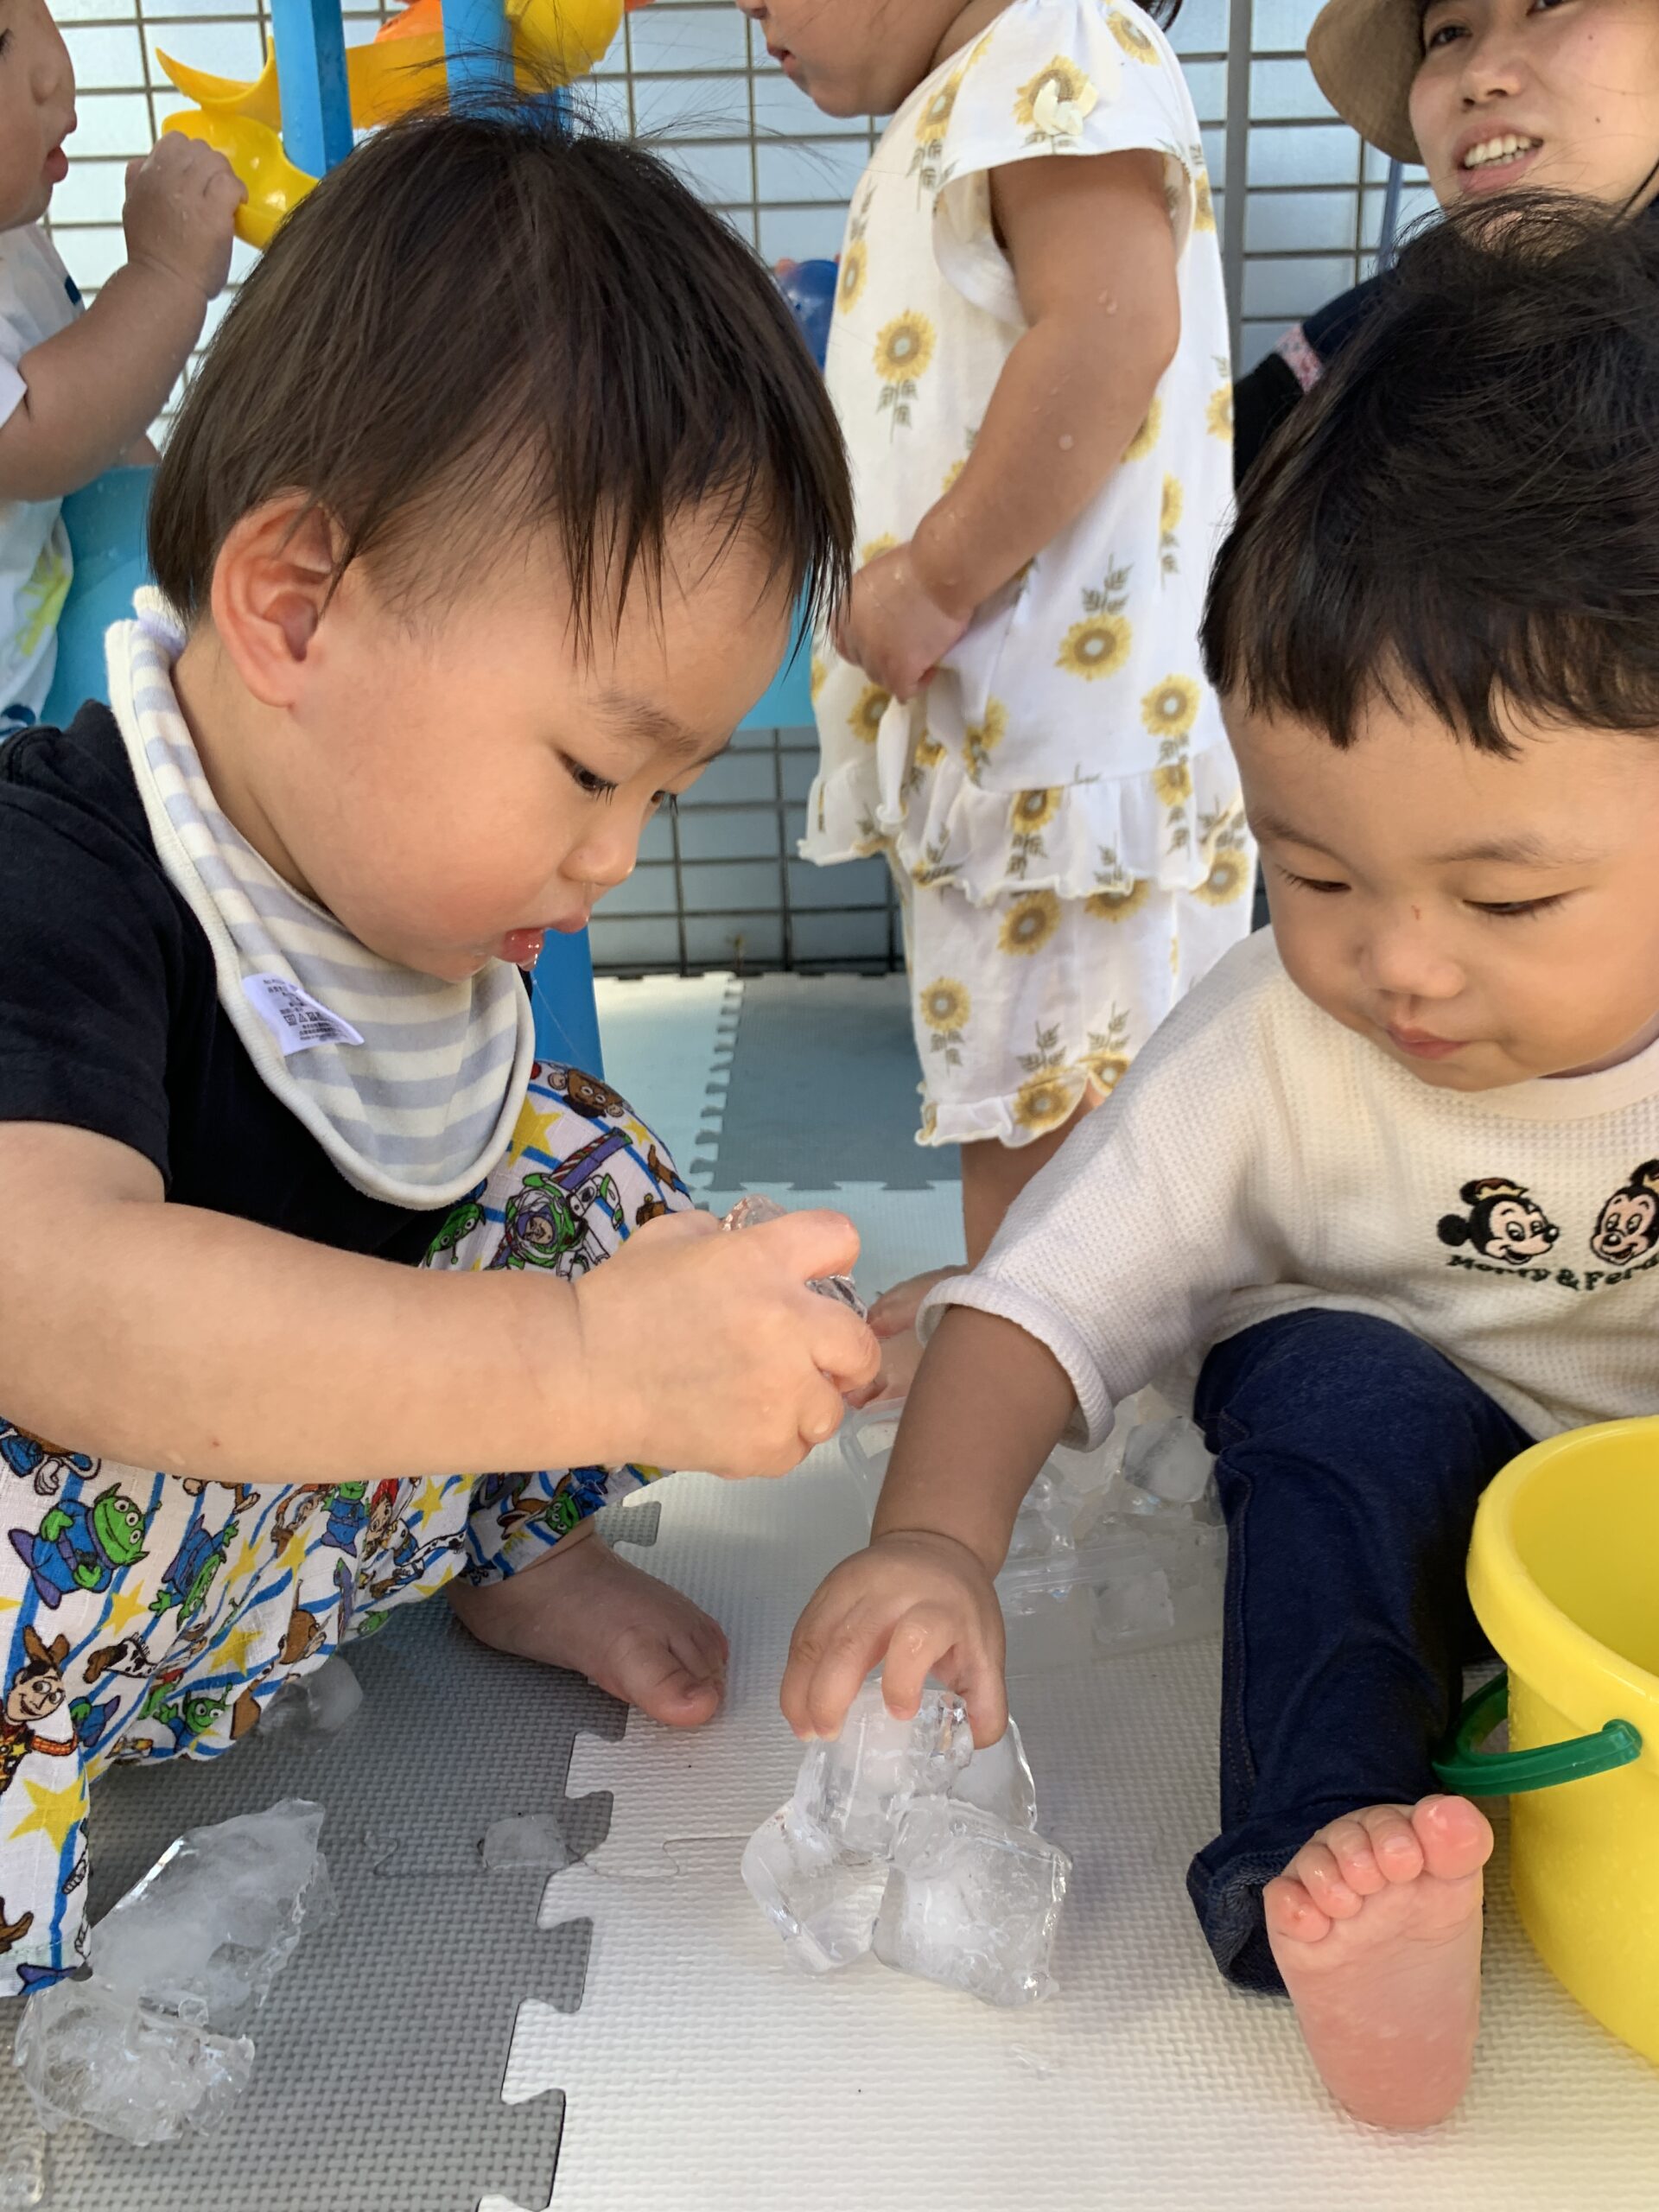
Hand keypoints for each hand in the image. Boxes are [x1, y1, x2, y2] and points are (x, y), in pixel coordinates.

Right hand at [123, 138, 244, 303]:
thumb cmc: (153, 255)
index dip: (190, 156)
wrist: (163, 285)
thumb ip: (138, 181)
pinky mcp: (211, 213)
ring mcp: (189, 194)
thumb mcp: (133, 208)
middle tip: (216, 190)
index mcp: (146, 176)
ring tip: (228, 198)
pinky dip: (238, 190)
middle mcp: (166, 179)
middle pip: (198, 149)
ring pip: (216, 162)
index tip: (197, 177)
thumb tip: (143, 163)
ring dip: (226, 177)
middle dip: (211, 166)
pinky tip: (238, 204)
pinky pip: (230, 183)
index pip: (175, 142)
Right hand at [569, 1208, 878, 1479]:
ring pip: (833, 1408)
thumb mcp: (670, 1236)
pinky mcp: (763, 1447)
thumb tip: (747, 1247)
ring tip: (762, 1399)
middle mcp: (787, 1324)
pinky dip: (772, 1443)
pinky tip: (736, 1427)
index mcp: (764, 1260)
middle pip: (860, 1345)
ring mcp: (780, 1391)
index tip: (819, 1276)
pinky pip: (796, 1450)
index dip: (831, 1257)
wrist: (577, 1373)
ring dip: (806, 1403)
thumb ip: (722, 1236)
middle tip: (814, 1359)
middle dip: (841, 1352)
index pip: (841, 1240)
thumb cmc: (617, 1301)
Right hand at [782, 1528, 1006, 1746]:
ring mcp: (853, 1586)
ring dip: (800, 1688)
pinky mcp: (827, 1587)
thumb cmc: (960, 1608)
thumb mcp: (988, 1652)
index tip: (899, 1714)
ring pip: (814, 1637)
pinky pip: (802, 1631)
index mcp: (939, 1607)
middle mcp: (891, 1592)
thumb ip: (986, 1704)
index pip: (914, 1639)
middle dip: (829, 1696)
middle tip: (826, 1734)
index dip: (902, 1681)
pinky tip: (798, 1700)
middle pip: (849, 1641)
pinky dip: (795, 1671)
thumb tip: (969, 1744)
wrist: (934, 1546)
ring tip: (804, 1728)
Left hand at [834, 544, 970, 701]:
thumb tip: (880, 612)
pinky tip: (931, 669)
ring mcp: (874, 655)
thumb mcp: (878, 576)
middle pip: (863, 662)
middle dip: (882, 659)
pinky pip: (904, 691)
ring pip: (881, 678)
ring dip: (900, 672)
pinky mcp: (898, 670)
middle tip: (906, 649)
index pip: (843, 641)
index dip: (862, 646)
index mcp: (845, 609)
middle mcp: (853, 634)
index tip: (883, 642)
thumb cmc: (918, 563)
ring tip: (922, 658)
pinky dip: (918, 684)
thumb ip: (871, 600)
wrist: (940, 572)